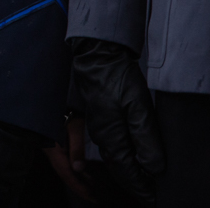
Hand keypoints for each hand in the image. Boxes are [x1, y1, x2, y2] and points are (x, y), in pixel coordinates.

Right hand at [41, 113, 99, 202]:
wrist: (43, 102)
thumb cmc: (61, 112)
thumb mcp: (73, 128)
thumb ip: (77, 149)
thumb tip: (79, 170)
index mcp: (56, 151)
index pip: (68, 175)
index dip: (80, 188)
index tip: (92, 198)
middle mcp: (52, 153)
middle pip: (65, 175)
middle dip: (79, 187)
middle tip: (94, 197)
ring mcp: (51, 150)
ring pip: (64, 169)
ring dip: (77, 180)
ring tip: (91, 187)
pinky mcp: (53, 145)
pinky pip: (64, 163)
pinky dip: (74, 170)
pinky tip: (82, 171)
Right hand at [69, 37, 164, 199]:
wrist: (97, 56)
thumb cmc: (117, 79)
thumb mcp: (138, 109)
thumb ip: (146, 139)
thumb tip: (153, 167)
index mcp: (110, 137)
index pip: (127, 172)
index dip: (141, 187)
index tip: (153, 198)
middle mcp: (101, 136)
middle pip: (118, 169)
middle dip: (134, 185)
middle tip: (149, 195)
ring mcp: (98, 127)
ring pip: (113, 160)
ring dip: (128, 173)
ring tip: (143, 181)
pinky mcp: (100, 119)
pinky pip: (110, 148)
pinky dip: (122, 160)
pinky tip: (130, 156)